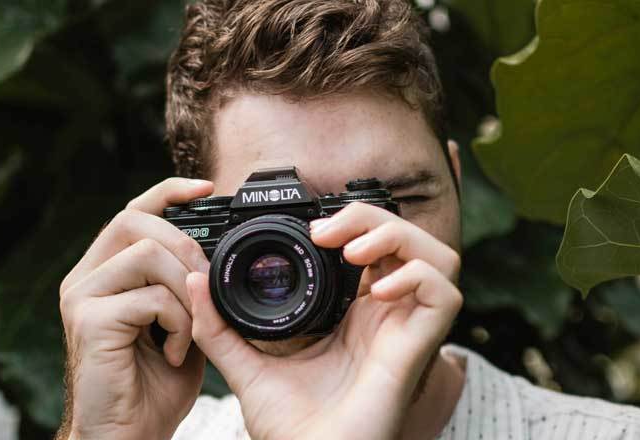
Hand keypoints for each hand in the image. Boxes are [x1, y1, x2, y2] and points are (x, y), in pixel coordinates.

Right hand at [58, 178, 212, 439]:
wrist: (129, 434)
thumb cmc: (155, 383)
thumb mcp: (181, 325)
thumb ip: (189, 289)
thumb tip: (216, 257)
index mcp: (107, 272)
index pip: (133, 212)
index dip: (169, 192)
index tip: (208, 189)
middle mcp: (86, 278)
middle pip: (134, 220)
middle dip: (185, 245)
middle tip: (205, 287)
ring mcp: (82, 298)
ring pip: (145, 253)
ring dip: (185, 291)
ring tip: (190, 333)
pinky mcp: (88, 321)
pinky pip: (148, 297)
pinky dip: (177, 322)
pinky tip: (175, 352)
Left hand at [189, 202, 461, 439]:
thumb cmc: (291, 429)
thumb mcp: (247, 366)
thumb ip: (220, 327)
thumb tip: (195, 282)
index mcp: (354, 315)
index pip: (374, 247)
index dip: (355, 225)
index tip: (314, 231)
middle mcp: (386, 316)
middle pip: (407, 240)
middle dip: (372, 220)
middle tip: (329, 233)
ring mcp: (405, 329)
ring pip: (436, 256)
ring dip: (399, 239)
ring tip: (355, 253)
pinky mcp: (419, 347)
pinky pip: (444, 295)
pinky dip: (416, 278)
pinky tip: (377, 291)